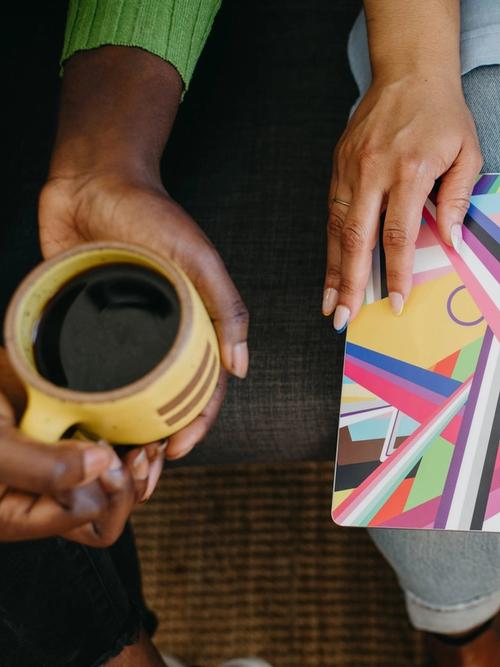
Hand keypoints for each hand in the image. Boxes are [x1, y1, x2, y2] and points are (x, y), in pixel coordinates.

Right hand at [0, 349, 158, 544]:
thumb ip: (41, 466)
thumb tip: (100, 466)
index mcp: (23, 513)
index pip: (91, 520)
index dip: (110, 489)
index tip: (107, 452)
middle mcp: (46, 498)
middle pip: (111, 512)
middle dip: (132, 483)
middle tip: (139, 450)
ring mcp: (61, 472)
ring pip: (118, 487)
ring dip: (138, 466)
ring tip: (144, 441)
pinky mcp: (69, 442)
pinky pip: (113, 457)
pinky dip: (130, 444)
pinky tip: (135, 428)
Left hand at [39, 47, 247, 460]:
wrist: (92, 182)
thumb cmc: (151, 213)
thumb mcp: (198, 258)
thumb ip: (225, 308)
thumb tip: (241, 368)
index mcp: (189, 326)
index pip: (200, 387)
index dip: (194, 425)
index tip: (173, 453)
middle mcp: (156, 337)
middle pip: (162, 401)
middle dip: (156, 440)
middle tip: (137, 471)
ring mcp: (118, 335)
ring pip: (125, 395)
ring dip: (121, 431)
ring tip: (107, 460)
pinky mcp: (82, 327)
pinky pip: (84, 371)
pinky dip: (84, 401)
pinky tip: (74, 425)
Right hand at [323, 75, 482, 327]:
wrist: (407, 72)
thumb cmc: (440, 113)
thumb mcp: (466, 152)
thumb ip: (456, 199)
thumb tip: (449, 242)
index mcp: (408, 169)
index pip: (398, 234)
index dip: (396, 272)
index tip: (395, 302)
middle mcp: (372, 171)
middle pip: (357, 238)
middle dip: (349, 283)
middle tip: (343, 317)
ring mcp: (350, 169)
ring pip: (337, 230)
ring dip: (332, 271)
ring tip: (330, 303)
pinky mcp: (338, 167)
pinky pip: (332, 213)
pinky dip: (331, 246)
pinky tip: (332, 269)